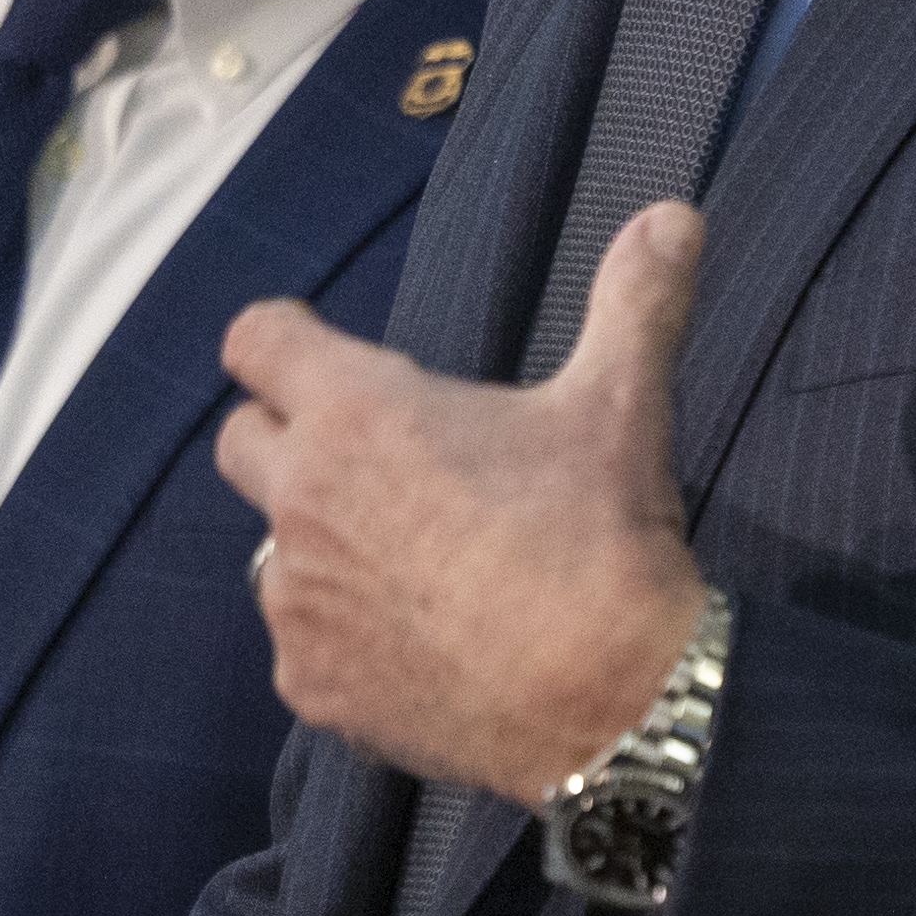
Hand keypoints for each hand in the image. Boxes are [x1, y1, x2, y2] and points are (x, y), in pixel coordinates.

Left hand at [216, 199, 711, 801]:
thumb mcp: (620, 404)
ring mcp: (298, 602)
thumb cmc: (601, 537)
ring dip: (320, 546)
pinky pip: (304, 645)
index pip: (255, 340)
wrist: (612, 701)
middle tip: (377, 461)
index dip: (284, 339)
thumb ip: (634, 299)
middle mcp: (301, 501)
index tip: (319, 355)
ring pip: (272, 553)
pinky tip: (420, 645)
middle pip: (240, 442)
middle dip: (291, 439)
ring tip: (411, 564)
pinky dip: (345, 639)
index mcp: (356, 413)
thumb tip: (674, 215)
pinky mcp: (312, 686)